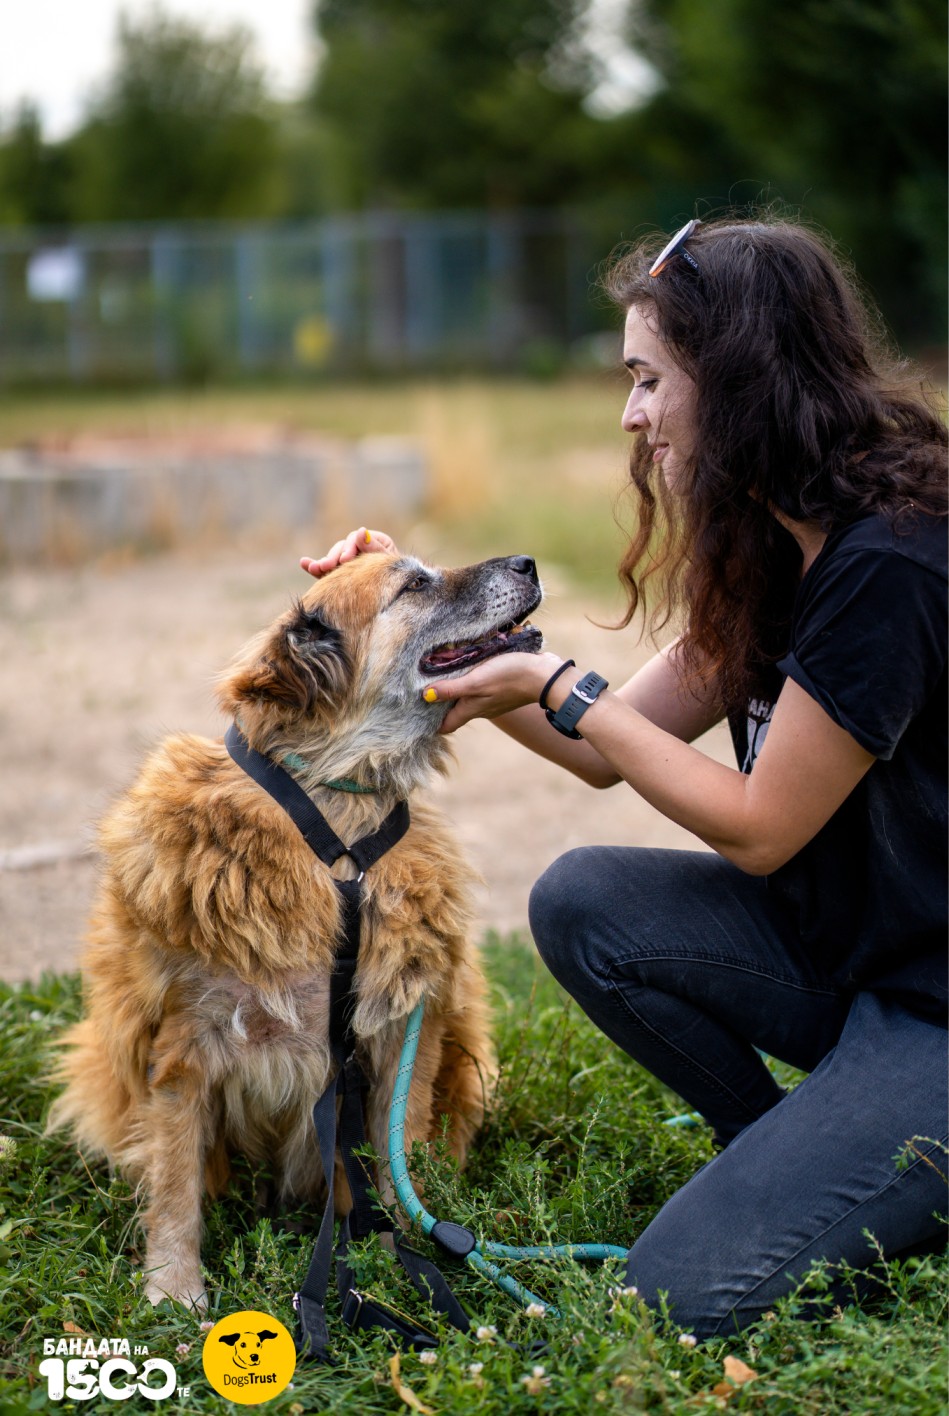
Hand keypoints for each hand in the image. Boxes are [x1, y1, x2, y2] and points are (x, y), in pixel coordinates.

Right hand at [300, 527, 398, 577]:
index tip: (346, 559)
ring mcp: (348, 562)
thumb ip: (375, 549)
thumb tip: (360, 532)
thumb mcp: (388, 562)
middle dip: (334, 557)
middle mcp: (359, 549)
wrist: (403, 596)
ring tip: (314, 568)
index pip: (357, 539)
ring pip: (332, 559)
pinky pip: (326, 570)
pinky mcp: (339, 574)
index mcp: (375, 541)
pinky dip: (314, 566)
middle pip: (341, 548)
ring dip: (322, 562)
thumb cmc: (399, 578)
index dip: (349, 547)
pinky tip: (304, 563)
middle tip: (329, 566)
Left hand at [423, 651, 565, 733]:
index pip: (445, 726)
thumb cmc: (509, 678)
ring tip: (439, 677)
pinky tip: (467, 669)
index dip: (430, 723)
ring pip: (467, 700)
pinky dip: (469, 683)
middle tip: (422, 691)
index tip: (414, 715)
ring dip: (454, 692)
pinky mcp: (501, 689)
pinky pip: (480, 689)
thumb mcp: (476, 681)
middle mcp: (480, 709)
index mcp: (471, 710)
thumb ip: (452, 689)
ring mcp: (492, 700)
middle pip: (454, 712)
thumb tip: (425, 696)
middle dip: (439, 705)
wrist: (544, 676)